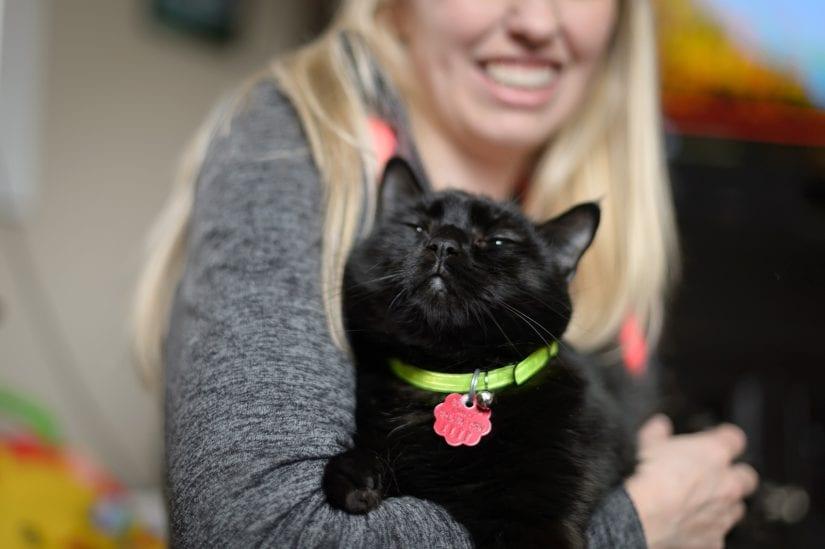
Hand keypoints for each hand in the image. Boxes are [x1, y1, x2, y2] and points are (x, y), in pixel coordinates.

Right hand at [624, 414, 758, 548]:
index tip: (714, 440)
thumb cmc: (650, 478)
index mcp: (714, 452)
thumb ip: (658, 433)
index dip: (723, 438)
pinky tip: (689, 525)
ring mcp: (724, 512)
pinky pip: (717, 535)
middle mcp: (727, 482)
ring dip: (723, 505)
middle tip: (713, 476)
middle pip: (747, 476)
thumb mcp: (648, 444)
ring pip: (736, 508)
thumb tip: (659, 425)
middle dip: (734, 476)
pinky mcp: (714, 539)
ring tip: (699, 503)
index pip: (734, 438)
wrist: (644, 515)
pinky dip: (707, 530)